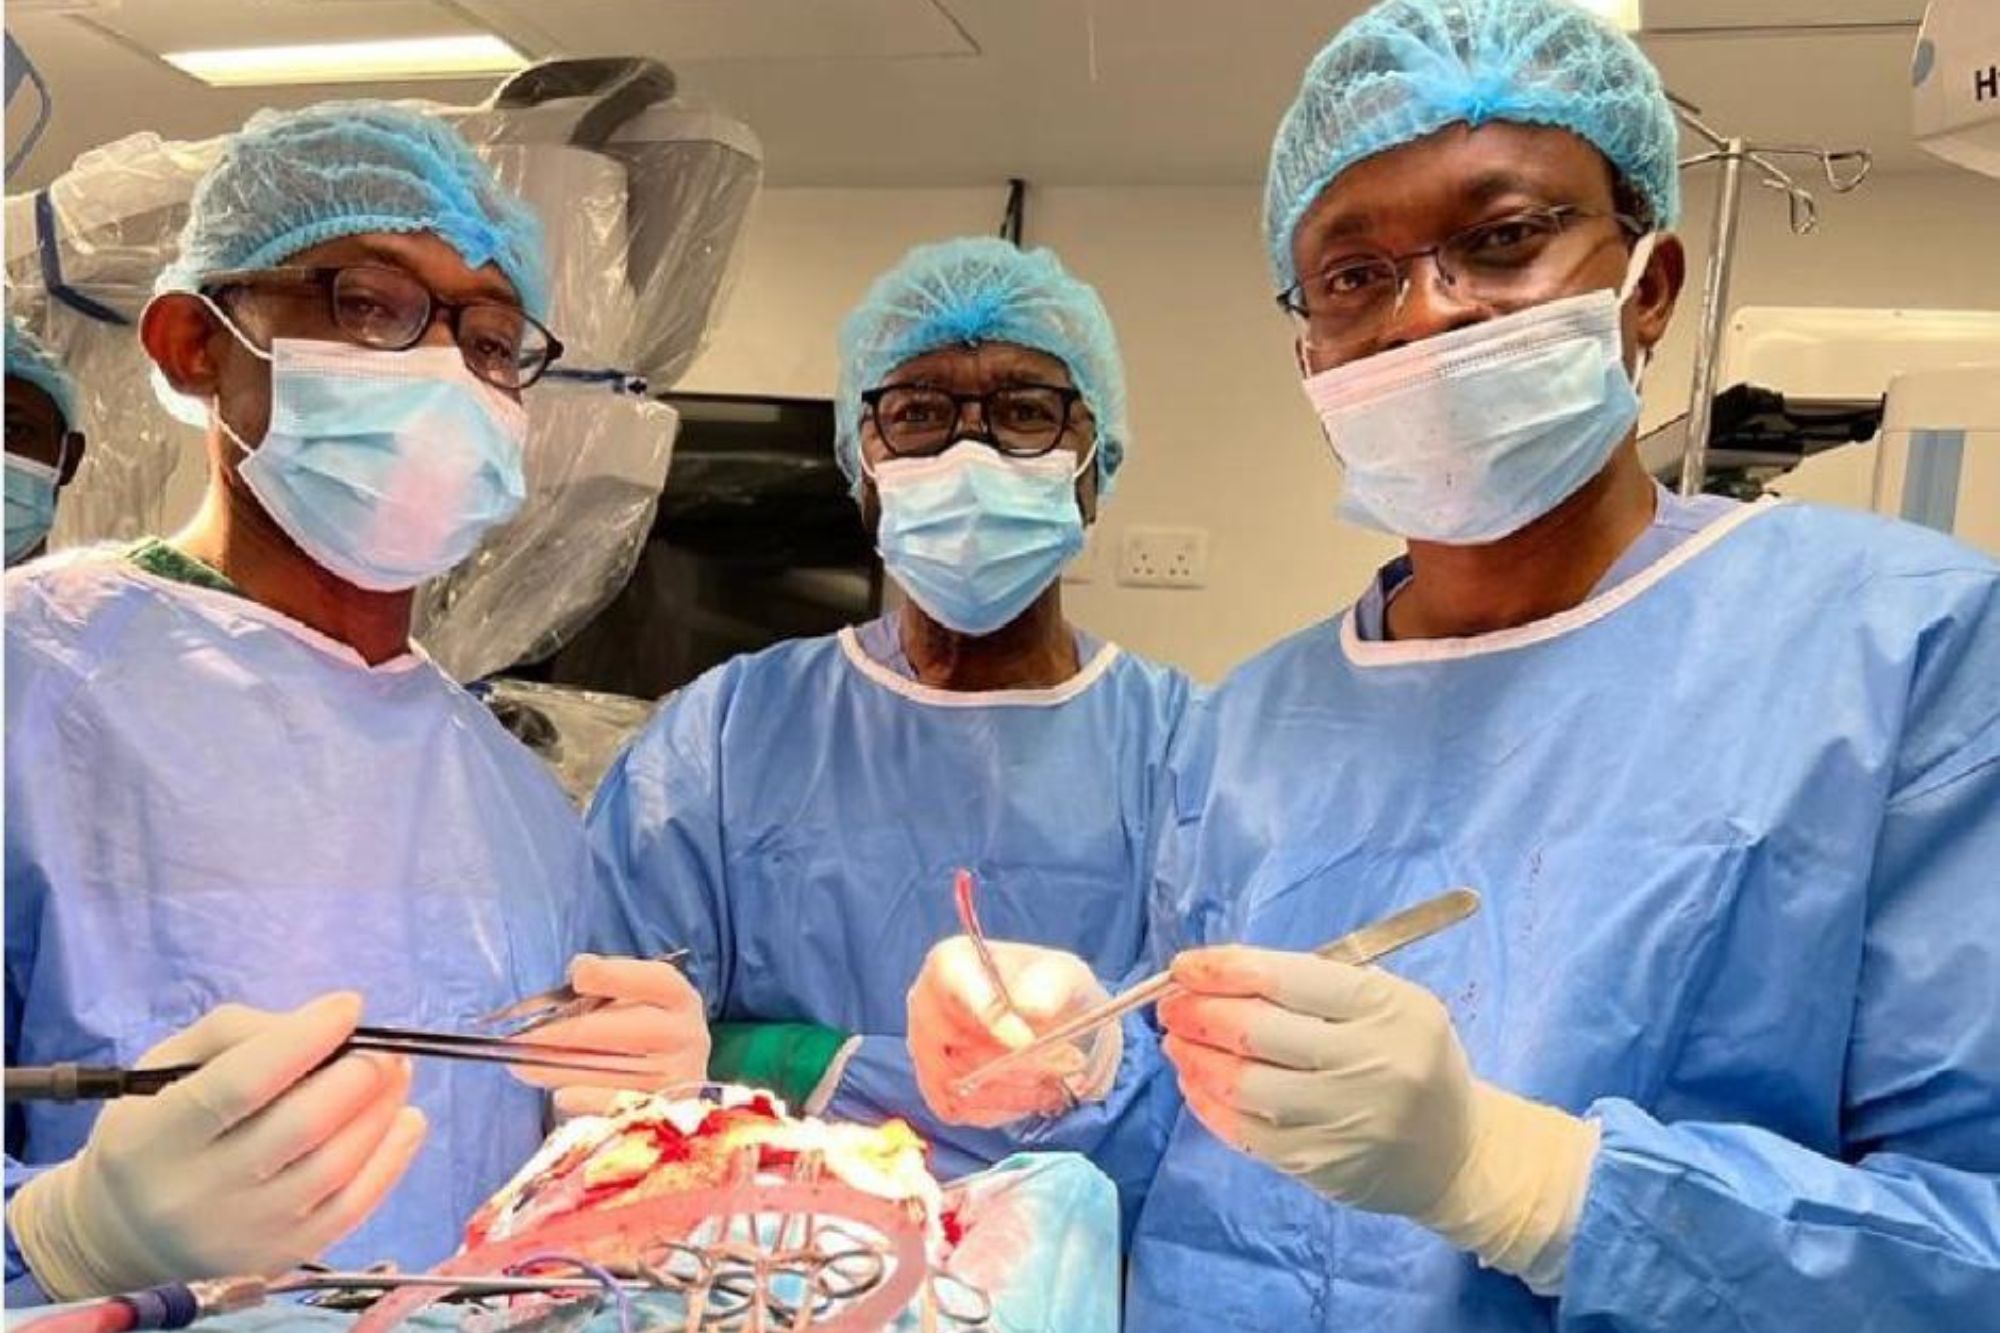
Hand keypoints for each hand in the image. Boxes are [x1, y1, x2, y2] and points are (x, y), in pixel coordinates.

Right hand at [7, 993, 424, 1300]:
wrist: (129, 1230)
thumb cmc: (157, 1127)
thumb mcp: (169, 1066)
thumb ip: (238, 1033)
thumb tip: (323, 1024)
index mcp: (157, 1137)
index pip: (242, 1084)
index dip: (306, 1038)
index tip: (348, 1006)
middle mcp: (199, 1192)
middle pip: (302, 1125)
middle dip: (360, 1073)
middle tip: (384, 1046)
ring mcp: (244, 1231)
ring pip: (337, 1164)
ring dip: (382, 1109)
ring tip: (397, 1074)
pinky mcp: (281, 1256)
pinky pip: (353, 1205)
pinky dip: (392, 1157)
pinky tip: (406, 1120)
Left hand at [512, 954, 709, 1119]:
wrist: (672, 1086)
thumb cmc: (642, 1035)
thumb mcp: (634, 1002)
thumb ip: (608, 985)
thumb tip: (579, 972)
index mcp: (679, 999)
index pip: (652, 980)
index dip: (612, 976)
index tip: (576, 977)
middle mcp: (686, 1036)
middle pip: (619, 1029)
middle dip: (563, 1033)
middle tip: (521, 1038)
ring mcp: (675, 1079)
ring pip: (607, 1071)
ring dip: (557, 1069)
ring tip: (523, 1067)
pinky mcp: (659, 1114)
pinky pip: (611, 1107)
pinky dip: (581, 1099)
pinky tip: (560, 1094)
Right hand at [906, 936, 1118, 1127]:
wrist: (1052, 1019)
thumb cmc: (1050, 989)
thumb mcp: (1063, 976)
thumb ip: (1050, 987)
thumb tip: (1032, 1007)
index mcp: (949, 964)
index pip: (954, 993)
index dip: (990, 1022)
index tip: (1026, 1042)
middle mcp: (925, 1007)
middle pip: (952, 1048)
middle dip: (1011, 1066)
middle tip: (1059, 1065)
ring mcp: (925, 1051)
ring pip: (957, 1086)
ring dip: (1013, 1091)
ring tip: (1054, 1081)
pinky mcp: (936, 1088)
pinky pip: (960, 1111)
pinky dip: (1002, 1109)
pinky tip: (1034, 1095)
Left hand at [1160, 946, 1597, 1293]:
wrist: (1454, 1152)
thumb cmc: (1409, 1059)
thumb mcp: (1389, 1003)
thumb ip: (1313, 986)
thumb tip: (1218, 977)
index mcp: (1389, 1008)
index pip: (1288, 978)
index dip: (1225, 969)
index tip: (1185, 967)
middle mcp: (1371, 1064)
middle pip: (1257, 1031)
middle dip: (1198, 1012)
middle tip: (1170, 1005)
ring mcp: (1345, 1120)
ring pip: (1244, 1085)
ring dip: (1195, 1058)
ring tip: (1176, 1042)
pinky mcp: (1321, 1165)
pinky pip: (1246, 1132)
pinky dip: (1208, 1103)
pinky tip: (1195, 1083)